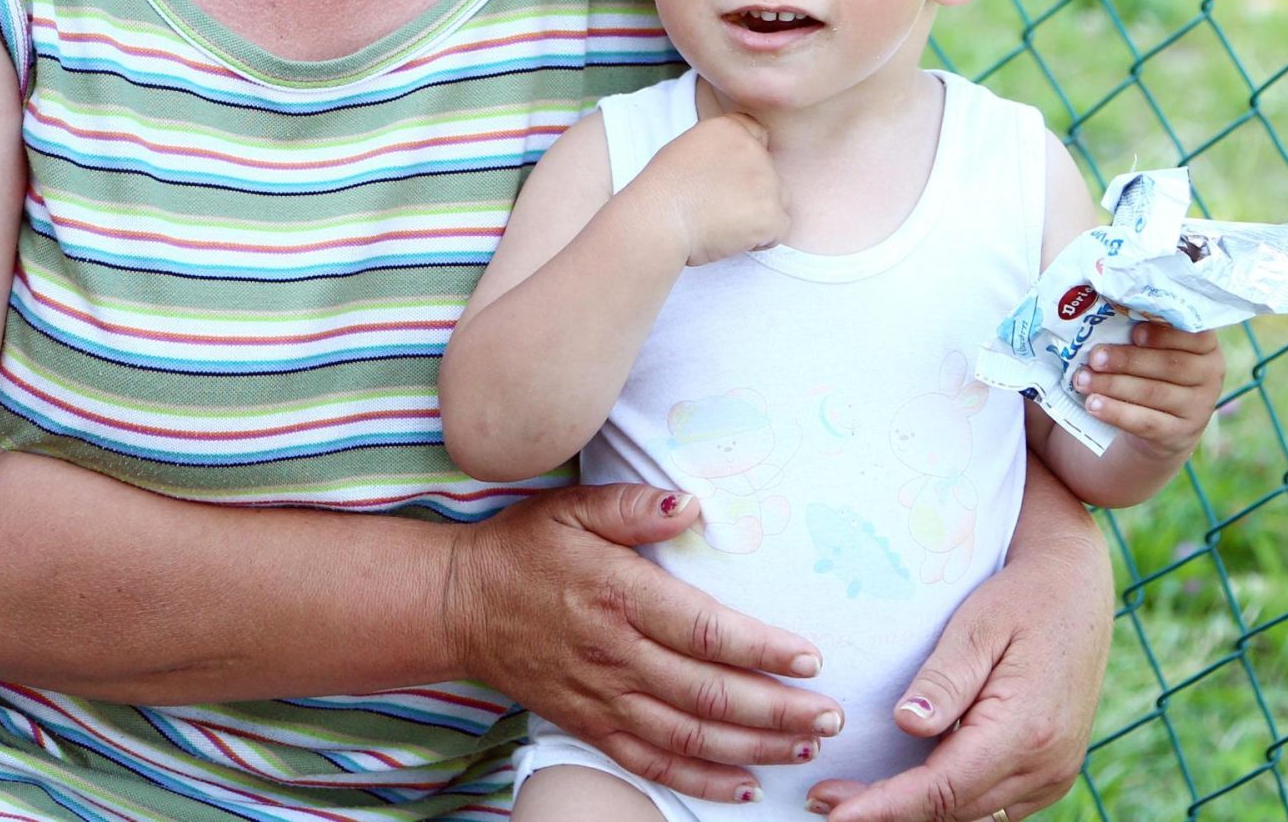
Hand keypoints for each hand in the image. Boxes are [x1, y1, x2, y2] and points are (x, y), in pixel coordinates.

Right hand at [444, 483, 842, 803]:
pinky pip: (650, 764)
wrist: (458, 606)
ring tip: (804, 749)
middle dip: (778, 711)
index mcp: (620, 595)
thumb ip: (634, 506)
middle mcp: (615, 654)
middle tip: (830, 717)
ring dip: (753, 748)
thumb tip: (690, 503)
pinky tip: (742, 785)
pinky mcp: (589, 725)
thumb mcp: (574, 508)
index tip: (810, 659)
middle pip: (709, 694)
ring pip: (688, 736)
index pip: (705, 630)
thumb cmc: (525, 550)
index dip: (761, 649)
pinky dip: (699, 780)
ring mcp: (602, 698)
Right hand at [638, 112, 788, 264]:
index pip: (757, 134)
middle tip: (719, 208)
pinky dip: (760, 239)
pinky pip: (779, 229)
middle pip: (770, 172)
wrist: (658, 218)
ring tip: (724, 224)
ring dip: (758, 214)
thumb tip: (730, 169)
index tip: (730, 179)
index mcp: (729, 129)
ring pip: (778, 200)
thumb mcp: (686, 150)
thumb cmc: (661, 192)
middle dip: (752, 192)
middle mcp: (752, 149)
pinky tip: (732, 238)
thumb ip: (717, 151)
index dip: (748, 160)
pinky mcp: (771, 212)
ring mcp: (766, 180)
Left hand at [805, 507, 1110, 820]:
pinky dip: (951, 801)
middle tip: (825, 801)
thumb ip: (943, 679)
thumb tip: (906, 725)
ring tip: (856, 800)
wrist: (1078, 588)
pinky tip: (911, 787)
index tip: (834, 812)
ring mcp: (1054, 774)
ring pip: (973, 814)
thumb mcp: (977, 625)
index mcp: (1024, 729)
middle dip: (888, 813)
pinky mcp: (1052, 773)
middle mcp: (1046, 765)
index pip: (941, 789)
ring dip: (918, 811)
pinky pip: (994, 805)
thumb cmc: (1023, 597)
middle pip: (952, 811)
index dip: (884, 807)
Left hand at [1071, 322, 1222, 462]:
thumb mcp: (1159, 350)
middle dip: (1127, 360)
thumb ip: (1143, 331)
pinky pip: (1145, 422)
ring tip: (1083, 380)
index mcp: (1206, 346)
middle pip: (1169, 365)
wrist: (1165, 426)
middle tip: (1094, 357)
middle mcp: (1210, 375)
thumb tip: (1102, 316)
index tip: (1134, 331)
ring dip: (1113, 385)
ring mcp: (1198, 407)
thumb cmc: (1155, 372)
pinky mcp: (1179, 434)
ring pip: (1153, 393)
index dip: (1163, 333)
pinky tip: (1093, 404)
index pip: (1193, 335)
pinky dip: (1116, 412)